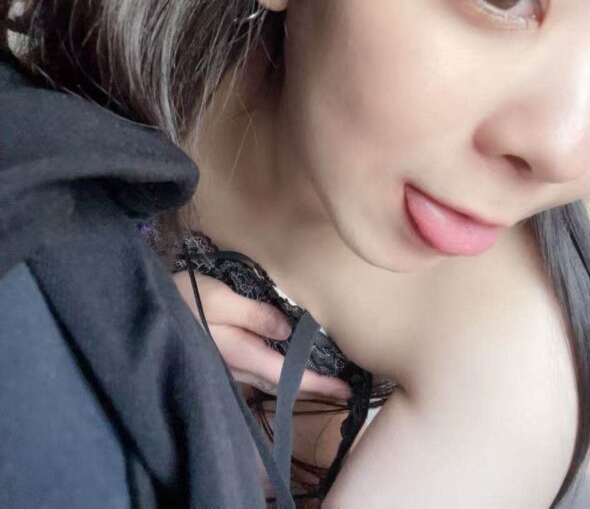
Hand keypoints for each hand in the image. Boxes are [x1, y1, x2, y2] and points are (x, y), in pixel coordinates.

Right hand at [173, 270, 351, 401]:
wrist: (142, 311)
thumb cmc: (181, 299)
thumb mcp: (219, 298)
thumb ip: (253, 315)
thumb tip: (287, 331)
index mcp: (240, 353)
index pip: (286, 376)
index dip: (317, 384)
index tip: (346, 392)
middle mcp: (235, 368)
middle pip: (280, 383)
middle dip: (310, 386)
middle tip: (342, 386)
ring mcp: (225, 367)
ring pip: (267, 378)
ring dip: (293, 378)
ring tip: (320, 373)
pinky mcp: (217, 359)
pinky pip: (254, 370)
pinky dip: (275, 369)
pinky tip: (281, 358)